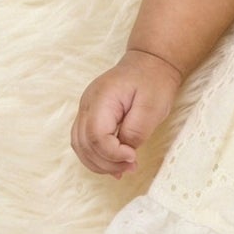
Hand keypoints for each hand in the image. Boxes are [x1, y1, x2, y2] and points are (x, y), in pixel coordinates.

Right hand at [71, 49, 182, 176]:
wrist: (150, 64)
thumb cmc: (153, 82)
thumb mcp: (153, 106)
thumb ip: (136, 130)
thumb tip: (124, 151)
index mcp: (102, 98)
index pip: (95, 135)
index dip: (112, 153)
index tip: (133, 157)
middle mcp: (87, 104)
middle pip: (84, 143)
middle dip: (106, 162)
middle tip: (131, 167)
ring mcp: (85, 110)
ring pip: (80, 146)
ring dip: (99, 163)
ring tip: (124, 169)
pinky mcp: (90, 116)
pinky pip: (84, 142)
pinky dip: (97, 157)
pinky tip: (114, 165)